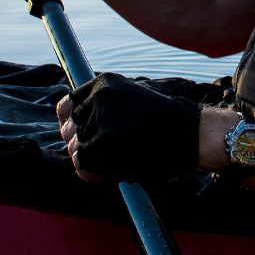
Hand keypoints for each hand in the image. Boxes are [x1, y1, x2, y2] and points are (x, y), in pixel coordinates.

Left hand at [56, 73, 201, 182]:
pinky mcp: (107, 138)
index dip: (70, 122)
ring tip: (112, 161)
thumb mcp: (129, 101)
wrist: (188, 132)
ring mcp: (103, 115)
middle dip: (82, 143)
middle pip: (70, 127)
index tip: (78, 134)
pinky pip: (82, 160)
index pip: (68, 104)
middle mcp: (101, 95)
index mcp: (105, 82)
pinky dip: (91, 171)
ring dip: (89, 158)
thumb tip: (65, 127)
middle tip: (104, 153)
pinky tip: (107, 172)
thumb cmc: (161, 122)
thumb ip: (102, 108)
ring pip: (75, 145)